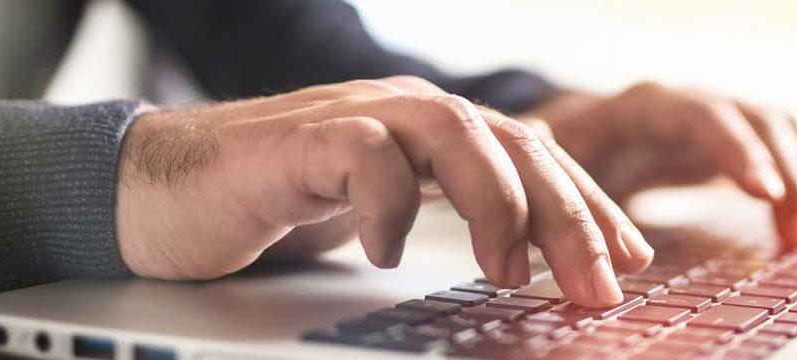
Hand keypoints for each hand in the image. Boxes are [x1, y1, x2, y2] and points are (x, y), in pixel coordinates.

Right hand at [115, 76, 652, 306]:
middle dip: (567, 218)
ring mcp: (354, 120)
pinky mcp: (300, 141)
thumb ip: (447, 218)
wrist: (164, 190)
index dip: (590, 207)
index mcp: (434, 133)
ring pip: (455, 135)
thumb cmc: (275, 204)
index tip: (631, 261)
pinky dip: (387, 205)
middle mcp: (405, 115)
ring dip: (497, 206)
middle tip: (598, 286)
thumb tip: (530, 265)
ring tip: (511, 273)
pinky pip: (363, 155)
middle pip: (513, 147)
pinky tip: (389, 254)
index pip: (535, 159)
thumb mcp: (384, 214)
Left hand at [529, 82, 796, 250]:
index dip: (739, 152)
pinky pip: (796, 132)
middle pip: (758, 121)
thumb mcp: (554, 164)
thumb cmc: (563, 156)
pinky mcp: (743, 135)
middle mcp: (694, 101)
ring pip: (784, 128)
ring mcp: (724, 114)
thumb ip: (566, 178)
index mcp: (647, 105)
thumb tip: (562, 191)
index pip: (702, 115)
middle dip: (787, 178)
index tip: (768, 194)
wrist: (575, 136)